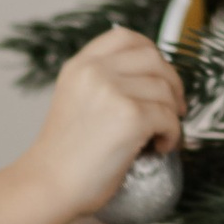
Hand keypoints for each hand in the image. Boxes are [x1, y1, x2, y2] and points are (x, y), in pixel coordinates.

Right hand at [28, 27, 185, 223]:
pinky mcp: (130, 117)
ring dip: (172, 115)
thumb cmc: (64, 156)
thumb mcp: (75, 101)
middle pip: (153, 59)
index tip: (161, 75)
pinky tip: (159, 148)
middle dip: (173, 83)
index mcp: (79, 66)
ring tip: (160, 136)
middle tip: (176, 108)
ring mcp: (112, 92)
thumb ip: (102, 83)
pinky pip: (169, 118)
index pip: (124, 37)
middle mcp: (94, 72)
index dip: (151, 52)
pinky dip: (172, 135)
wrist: (48, 186)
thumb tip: (153, 77)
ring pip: (165, 91)